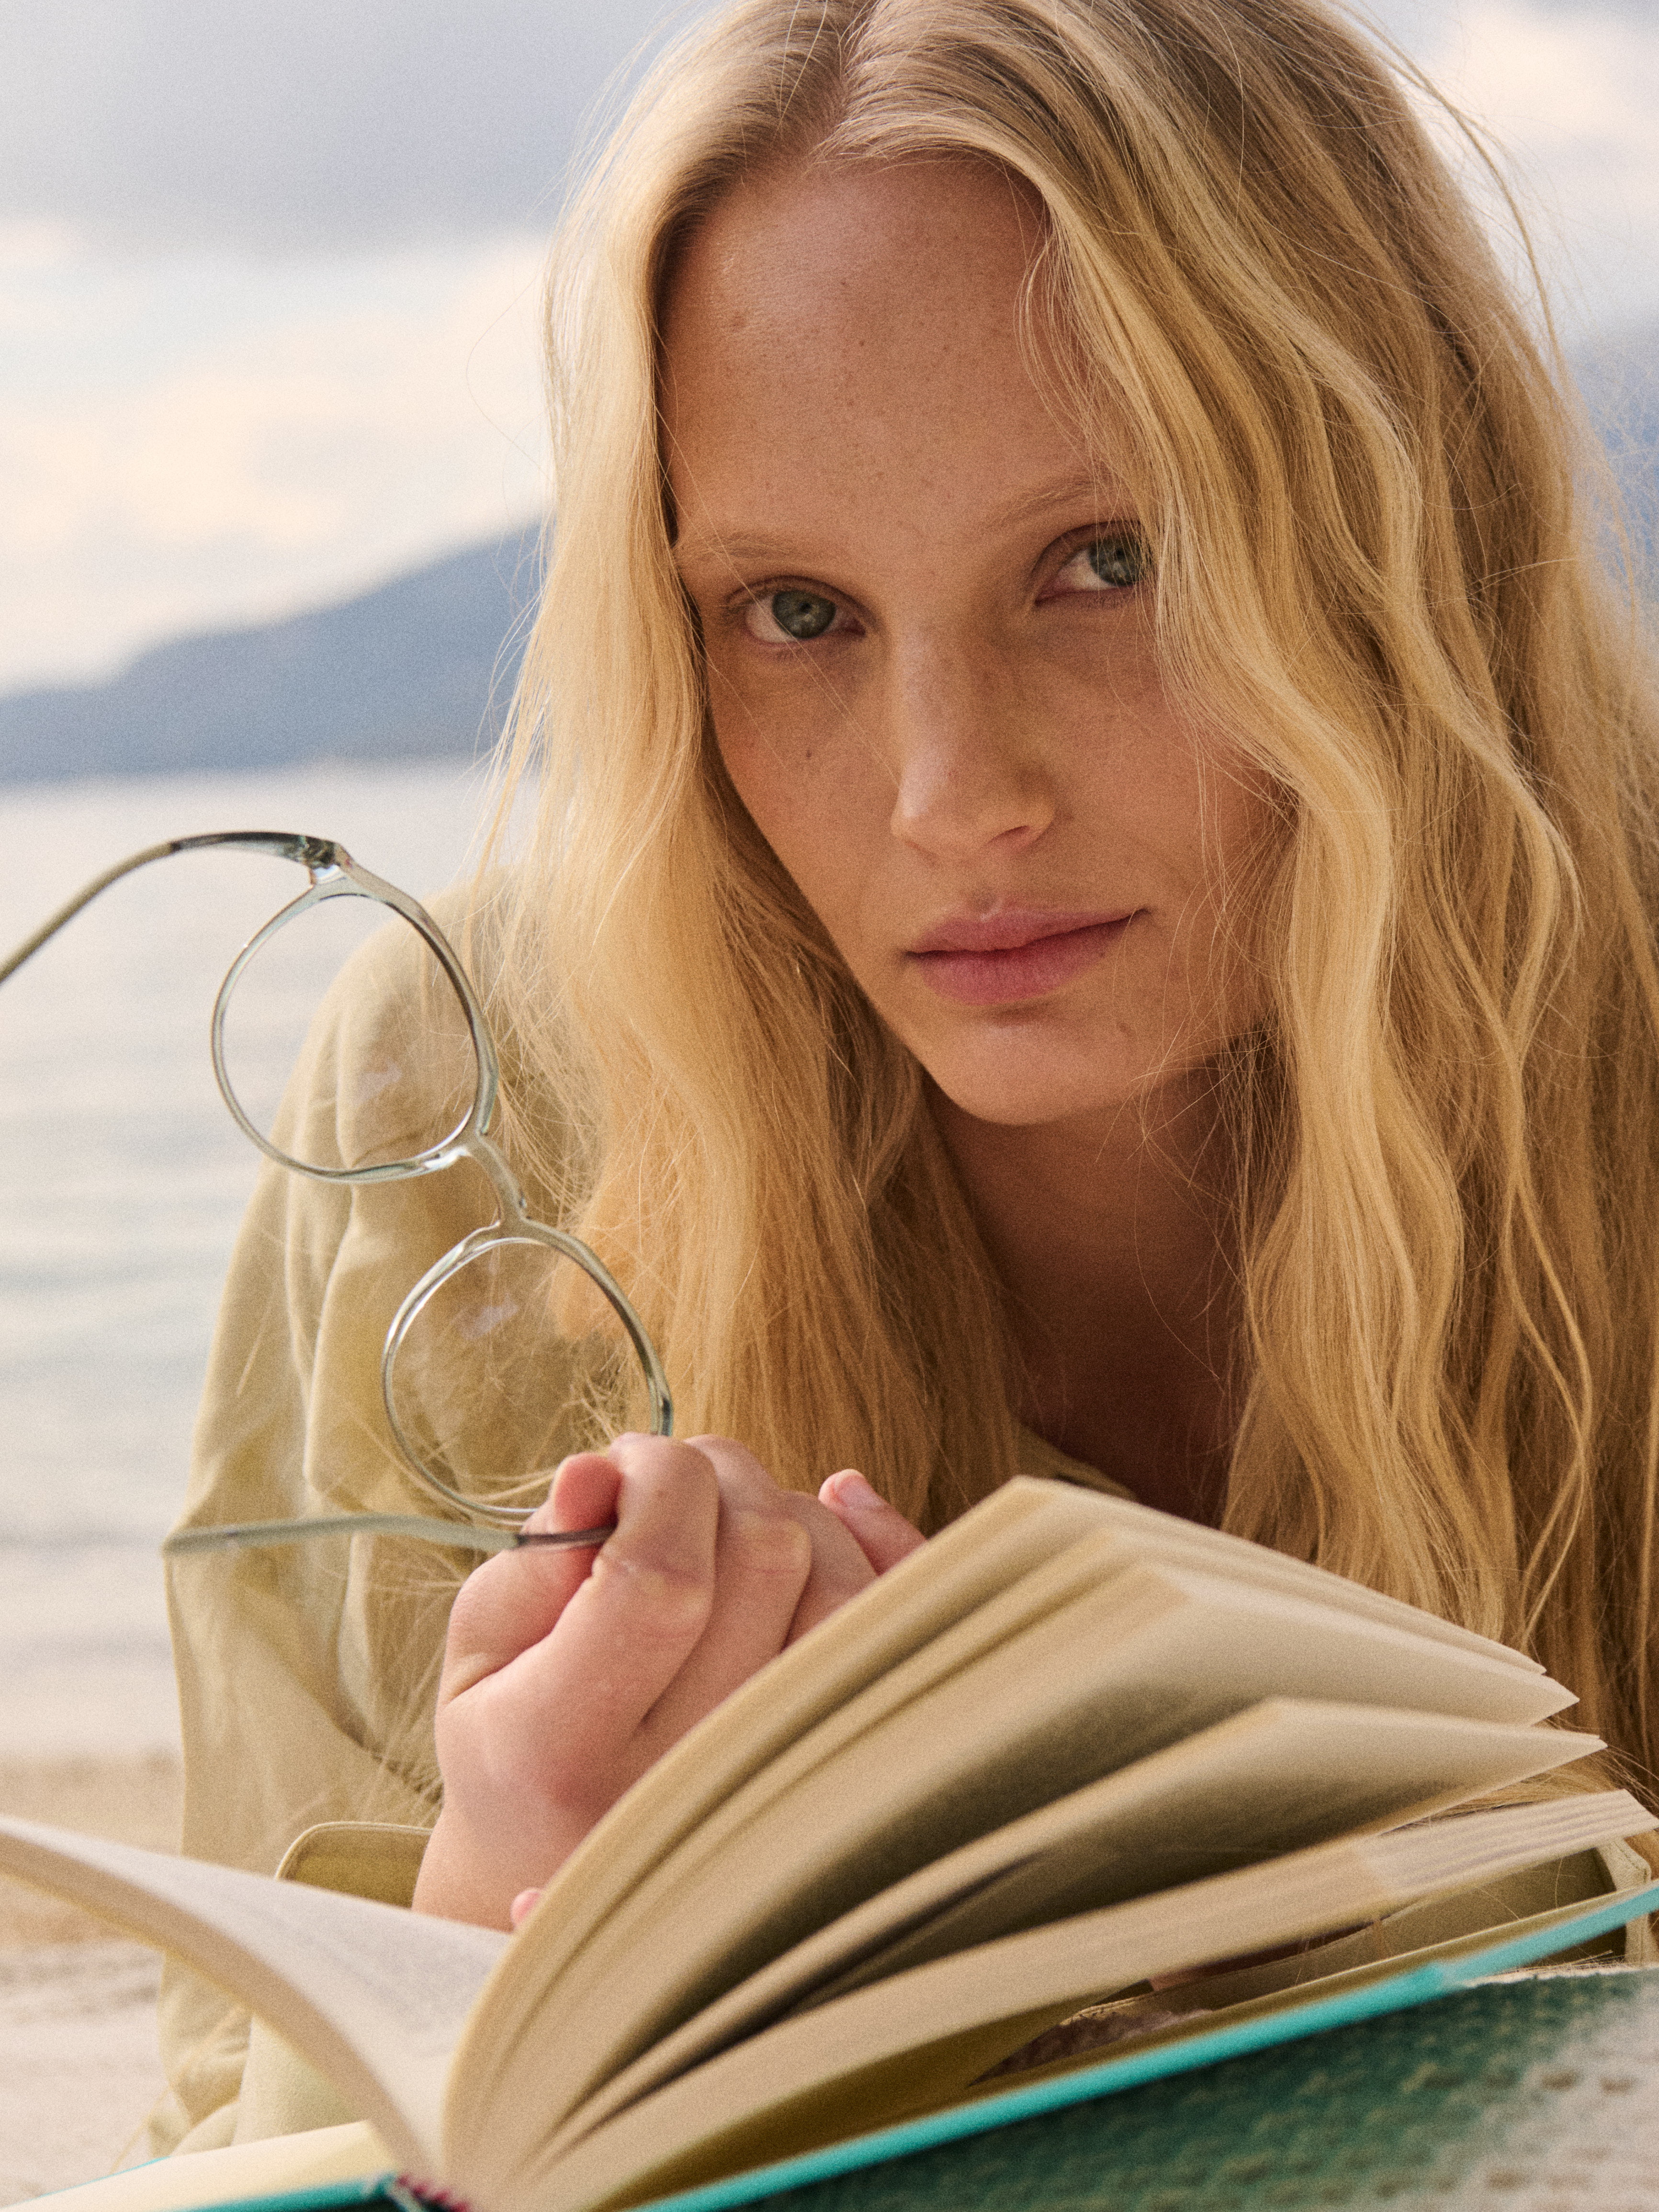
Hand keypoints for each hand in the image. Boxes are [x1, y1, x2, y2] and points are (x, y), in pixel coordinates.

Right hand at [412, 1436, 923, 1928]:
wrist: (561, 1863)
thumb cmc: (513, 1735)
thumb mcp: (484, 1650)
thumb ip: (541, 1556)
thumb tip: (600, 1469)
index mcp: (566, 1753)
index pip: (659, 1580)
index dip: (659, 1483)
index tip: (626, 1464)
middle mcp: (685, 1787)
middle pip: (765, 1558)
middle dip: (721, 1475)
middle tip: (672, 1479)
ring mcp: (778, 1790)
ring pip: (840, 1584)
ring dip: (790, 1508)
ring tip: (724, 1518)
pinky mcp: (847, 1778)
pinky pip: (899, 1628)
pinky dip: (877, 1540)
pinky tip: (833, 1506)